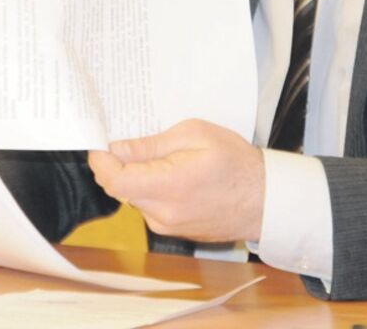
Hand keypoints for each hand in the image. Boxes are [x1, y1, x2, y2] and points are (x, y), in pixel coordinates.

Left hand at [88, 119, 264, 242]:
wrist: (266, 200)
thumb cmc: (236, 163)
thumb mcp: (196, 135)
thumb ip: (152, 144)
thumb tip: (117, 149)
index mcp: (168, 186)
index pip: (114, 180)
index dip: (100, 160)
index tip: (99, 142)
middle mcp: (163, 213)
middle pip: (121, 188)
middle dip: (119, 164)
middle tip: (130, 140)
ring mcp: (167, 226)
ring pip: (134, 197)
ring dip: (138, 176)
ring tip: (163, 156)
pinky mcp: (173, 231)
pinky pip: (150, 206)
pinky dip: (152, 189)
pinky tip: (173, 174)